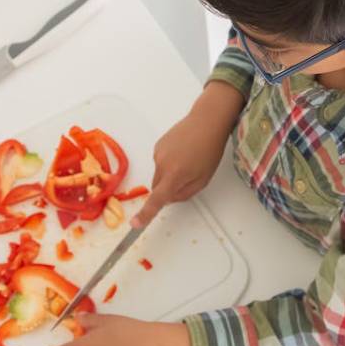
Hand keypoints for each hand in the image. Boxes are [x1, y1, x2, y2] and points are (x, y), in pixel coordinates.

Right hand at [132, 81, 243, 227]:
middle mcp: (162, 164)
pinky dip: (169, 162)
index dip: (145, 214)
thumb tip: (169, 198)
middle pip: (158, 188)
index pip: (156, 199)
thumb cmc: (210, 150)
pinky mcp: (157, 146)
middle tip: (188, 177)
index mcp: (174, 175)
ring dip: (170, 174)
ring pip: (159, 175)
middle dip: (168, 189)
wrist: (207, 121)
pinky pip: (160, 162)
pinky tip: (183, 152)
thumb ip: (184, 194)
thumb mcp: (203, 179)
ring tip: (188, 160)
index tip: (135, 224)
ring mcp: (158, 153)